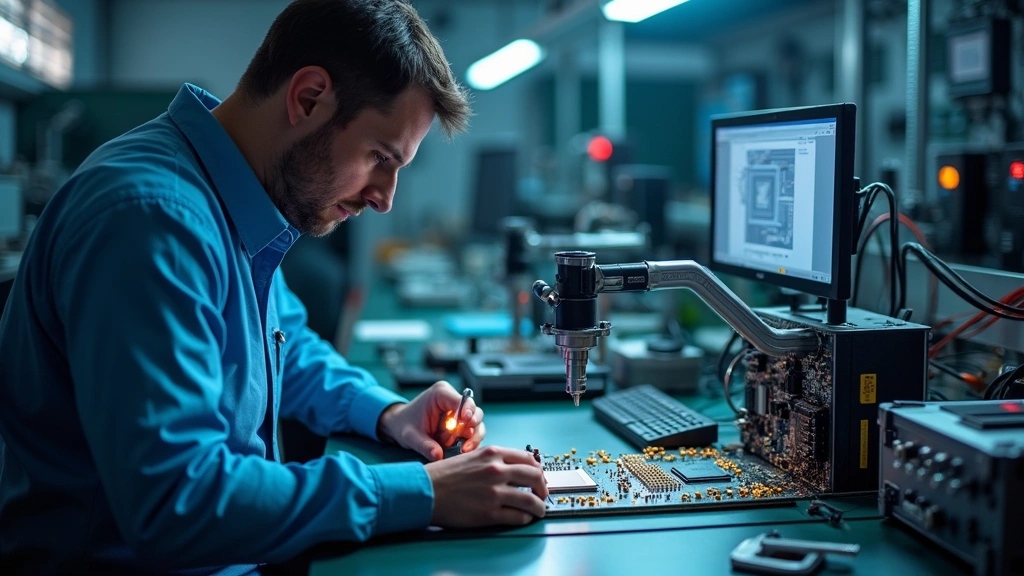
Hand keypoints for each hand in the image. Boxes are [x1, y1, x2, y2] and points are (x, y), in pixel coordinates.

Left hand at [376, 381, 484, 460]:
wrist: (400, 426)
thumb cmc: (404, 425)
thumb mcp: (410, 436)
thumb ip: (424, 445)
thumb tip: (439, 456)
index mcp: (441, 394)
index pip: (463, 401)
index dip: (468, 413)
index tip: (467, 426)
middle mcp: (453, 400)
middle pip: (475, 412)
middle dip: (470, 429)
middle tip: (463, 444)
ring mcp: (459, 412)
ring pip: (477, 424)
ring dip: (471, 438)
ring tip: (462, 450)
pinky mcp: (461, 424)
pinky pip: (473, 433)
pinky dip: (469, 443)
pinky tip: (462, 451)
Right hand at [425, 445, 547, 527]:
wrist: (425, 491)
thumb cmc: (444, 475)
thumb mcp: (471, 456)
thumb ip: (493, 460)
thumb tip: (513, 470)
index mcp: (493, 454)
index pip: (528, 458)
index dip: (538, 469)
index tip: (539, 476)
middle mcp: (497, 471)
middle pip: (535, 477)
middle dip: (543, 487)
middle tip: (542, 494)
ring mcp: (494, 493)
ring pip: (531, 500)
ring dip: (539, 507)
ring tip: (538, 510)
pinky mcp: (490, 513)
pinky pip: (518, 517)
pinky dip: (525, 518)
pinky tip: (523, 518)